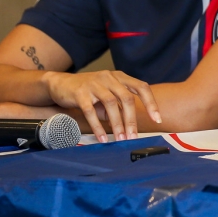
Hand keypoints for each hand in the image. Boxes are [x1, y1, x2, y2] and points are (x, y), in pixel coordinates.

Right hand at [44, 70, 160, 142]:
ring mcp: (94, 84)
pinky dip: (98, 126)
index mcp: (119, 77)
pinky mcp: (80, 93)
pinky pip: (91, 111)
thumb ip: (118, 107)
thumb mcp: (106, 95)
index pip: (141, 87)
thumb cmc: (88, 91)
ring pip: (111, 104)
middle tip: (133, 136)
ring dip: (117, 124)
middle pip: (127, 98)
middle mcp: (109, 78)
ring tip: (120, 139)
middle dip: (132, 120)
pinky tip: (102, 138)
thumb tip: (129, 127)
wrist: (60, 83)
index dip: (151, 103)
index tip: (157, 119)